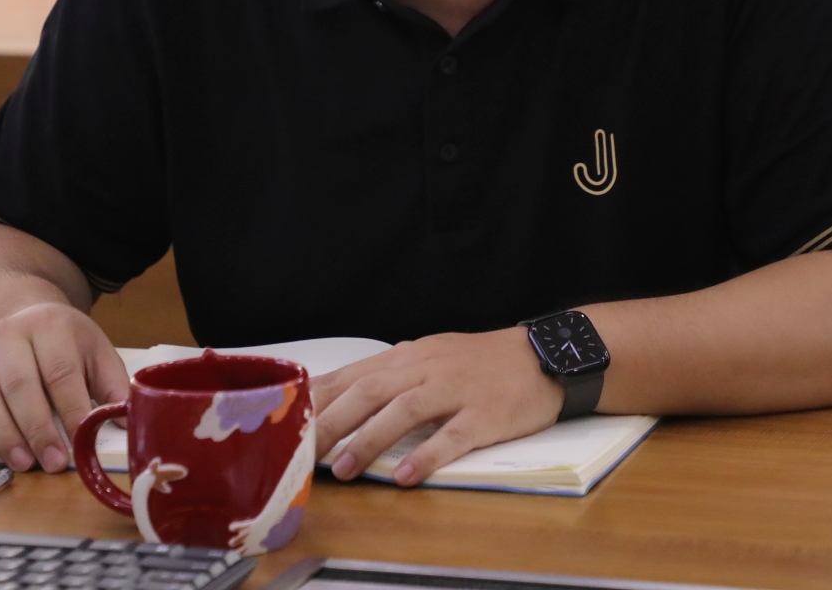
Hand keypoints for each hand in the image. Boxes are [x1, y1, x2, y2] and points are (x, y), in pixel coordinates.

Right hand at [0, 301, 128, 472]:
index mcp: (51, 326)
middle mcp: (10, 336)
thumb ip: (112, 384)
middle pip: (20, 384)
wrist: (20, 315)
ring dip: (4, 434)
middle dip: (38, 429)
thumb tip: (124, 422)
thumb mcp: (95, 350)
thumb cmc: (64, 342)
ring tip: (24, 464)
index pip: (60, 371)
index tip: (80, 441)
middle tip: (54, 462)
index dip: (70, 409)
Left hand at [313, 328, 562, 485]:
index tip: (288, 424)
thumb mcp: (428, 357)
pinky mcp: (486, 413)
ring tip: (345, 470)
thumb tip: (335, 395)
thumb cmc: (479, 362)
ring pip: (405, 411)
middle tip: (303, 453)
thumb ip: (387, 376)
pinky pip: (453, 435)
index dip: (319, 400)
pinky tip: (405, 476)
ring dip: (370, 440)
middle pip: (370, 391)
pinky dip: (427, 455)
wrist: (542, 356)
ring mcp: (457, 389)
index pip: (353, 375)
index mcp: (408, 356)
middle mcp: (427, 368)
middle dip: (332, 422)